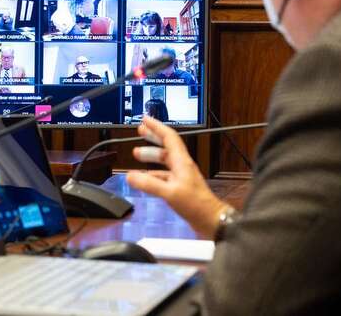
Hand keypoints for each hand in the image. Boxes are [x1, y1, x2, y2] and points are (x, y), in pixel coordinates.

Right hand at [126, 116, 229, 238]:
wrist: (210, 220)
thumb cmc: (196, 205)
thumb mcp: (170, 193)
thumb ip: (149, 184)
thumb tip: (130, 176)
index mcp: (181, 162)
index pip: (168, 137)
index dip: (156, 127)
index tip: (145, 120)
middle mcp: (182, 166)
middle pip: (166, 145)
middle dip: (152, 137)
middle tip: (140, 131)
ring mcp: (182, 176)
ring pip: (164, 160)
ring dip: (151, 155)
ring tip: (137, 154)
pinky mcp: (180, 187)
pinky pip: (164, 175)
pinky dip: (152, 174)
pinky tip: (144, 179)